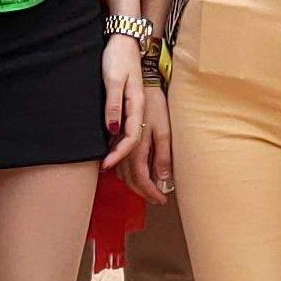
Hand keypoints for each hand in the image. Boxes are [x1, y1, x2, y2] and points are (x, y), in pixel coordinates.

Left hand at [101, 34, 145, 166]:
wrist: (124, 39)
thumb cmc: (117, 57)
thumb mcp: (113, 79)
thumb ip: (113, 104)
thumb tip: (112, 129)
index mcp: (137, 104)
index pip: (131, 136)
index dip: (119, 153)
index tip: (106, 163)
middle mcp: (138, 108)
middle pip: (133, 140)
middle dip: (122, 157)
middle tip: (105, 168)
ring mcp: (134, 105)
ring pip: (130, 134)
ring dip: (119, 150)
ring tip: (106, 162)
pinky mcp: (128, 102)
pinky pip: (126, 126)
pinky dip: (118, 138)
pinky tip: (108, 143)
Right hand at [115, 79, 175, 200]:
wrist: (140, 81)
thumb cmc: (156, 103)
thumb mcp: (164, 129)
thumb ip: (163, 154)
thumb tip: (163, 178)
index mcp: (138, 146)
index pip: (141, 177)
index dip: (150, 191)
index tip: (160, 200)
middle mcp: (125, 146)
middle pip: (129, 178)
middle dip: (142, 192)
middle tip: (155, 198)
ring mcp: (118, 141)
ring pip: (121, 171)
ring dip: (133, 184)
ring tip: (147, 190)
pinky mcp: (116, 135)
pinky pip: (119, 160)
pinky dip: (126, 172)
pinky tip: (134, 173)